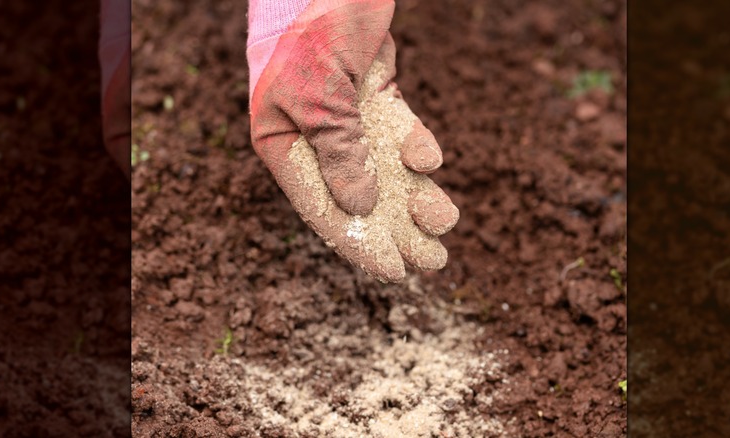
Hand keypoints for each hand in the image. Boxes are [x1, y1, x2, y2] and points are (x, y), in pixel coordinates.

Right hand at [248, 0, 457, 281]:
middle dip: (398, 230)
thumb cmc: (314, 34)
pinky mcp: (378, 102)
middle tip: (434, 261)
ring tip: (445, 220)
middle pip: (361, 198)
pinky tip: (429, 158)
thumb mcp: (321, 96)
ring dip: (416, 197)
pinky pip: (400, 135)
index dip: (359, 242)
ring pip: (387, 172)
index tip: (394, 272)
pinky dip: (417, 148)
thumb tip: (360, 208)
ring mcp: (350, 122)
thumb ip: (339, 152)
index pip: (323, 207)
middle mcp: (317, 140)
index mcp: (284, 145)